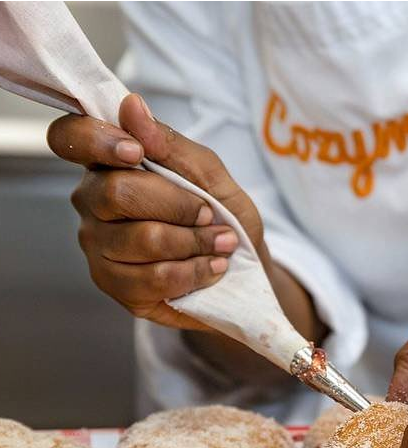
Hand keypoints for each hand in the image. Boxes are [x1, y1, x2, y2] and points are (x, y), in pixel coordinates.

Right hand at [47, 93, 263, 330]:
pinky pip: (153, 278)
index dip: (95, 140)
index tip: (135, 152)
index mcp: (108, 164)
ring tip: (220, 244)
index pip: (70, 138)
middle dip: (179, 205)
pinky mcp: (114, 285)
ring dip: (195, 242)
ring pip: (142, 239)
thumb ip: (170, 144)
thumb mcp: (210, 174)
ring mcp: (98, 245)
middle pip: (116, 192)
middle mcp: (92, 202)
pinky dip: (193, 272)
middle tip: (210, 215)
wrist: (242, 270)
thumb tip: (131, 106)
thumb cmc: (221, 217)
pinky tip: (210, 268)